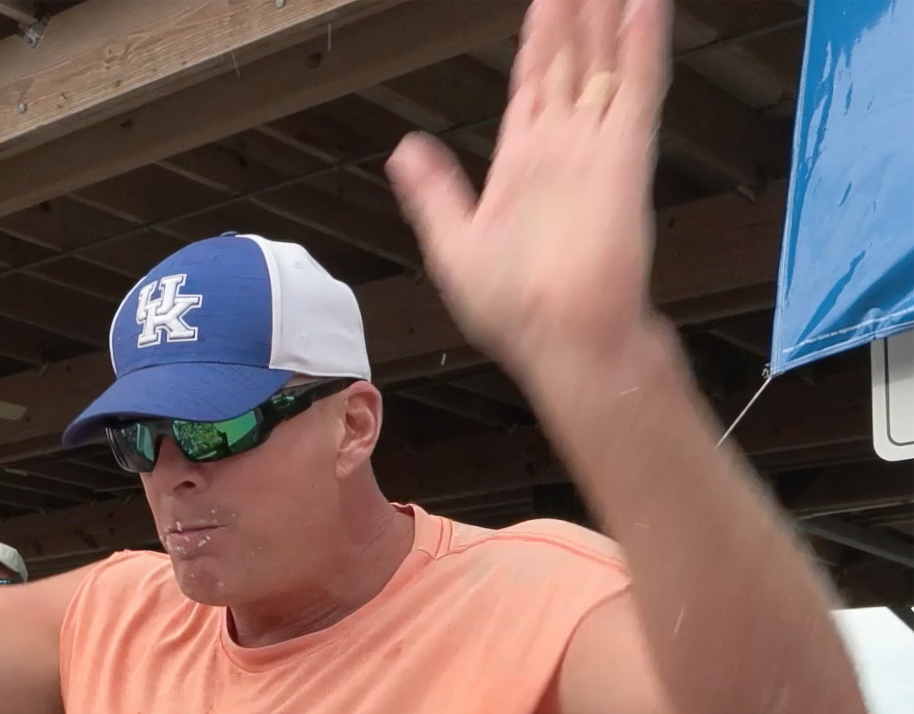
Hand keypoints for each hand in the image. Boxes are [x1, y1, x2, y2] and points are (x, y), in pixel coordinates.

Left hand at [384, 0, 668, 388]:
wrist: (562, 343)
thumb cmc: (512, 310)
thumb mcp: (452, 244)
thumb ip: (433, 191)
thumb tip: (404, 149)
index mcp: (522, 162)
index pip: (533, 83)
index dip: (539, 40)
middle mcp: (563, 147)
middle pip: (573, 61)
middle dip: (579, 13)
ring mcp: (597, 148)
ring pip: (607, 63)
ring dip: (611, 16)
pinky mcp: (626, 158)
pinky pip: (638, 90)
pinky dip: (643, 46)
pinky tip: (646, 5)